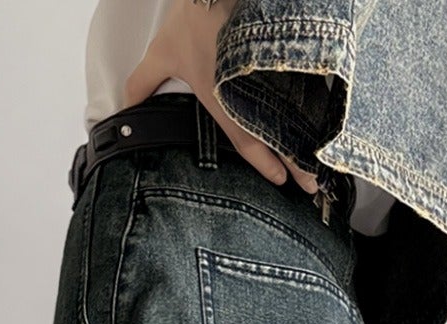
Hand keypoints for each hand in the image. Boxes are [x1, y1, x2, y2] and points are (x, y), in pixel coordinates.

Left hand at [121, 0, 321, 194]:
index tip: (281, 180)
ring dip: (306, 140)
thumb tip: (125, 106)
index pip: (247, 140)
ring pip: (291, 117)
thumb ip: (143, 81)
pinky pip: (298, 90)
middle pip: (277, 135)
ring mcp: (269, 76)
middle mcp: (249, 94)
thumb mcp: (162, 51)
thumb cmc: (194, 17)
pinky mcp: (281, 58)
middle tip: (312, 184)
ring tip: (321, 161)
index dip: (265, 162)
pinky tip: (322, 122)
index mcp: (224, 99)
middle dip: (296, 162)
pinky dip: (310, 109)